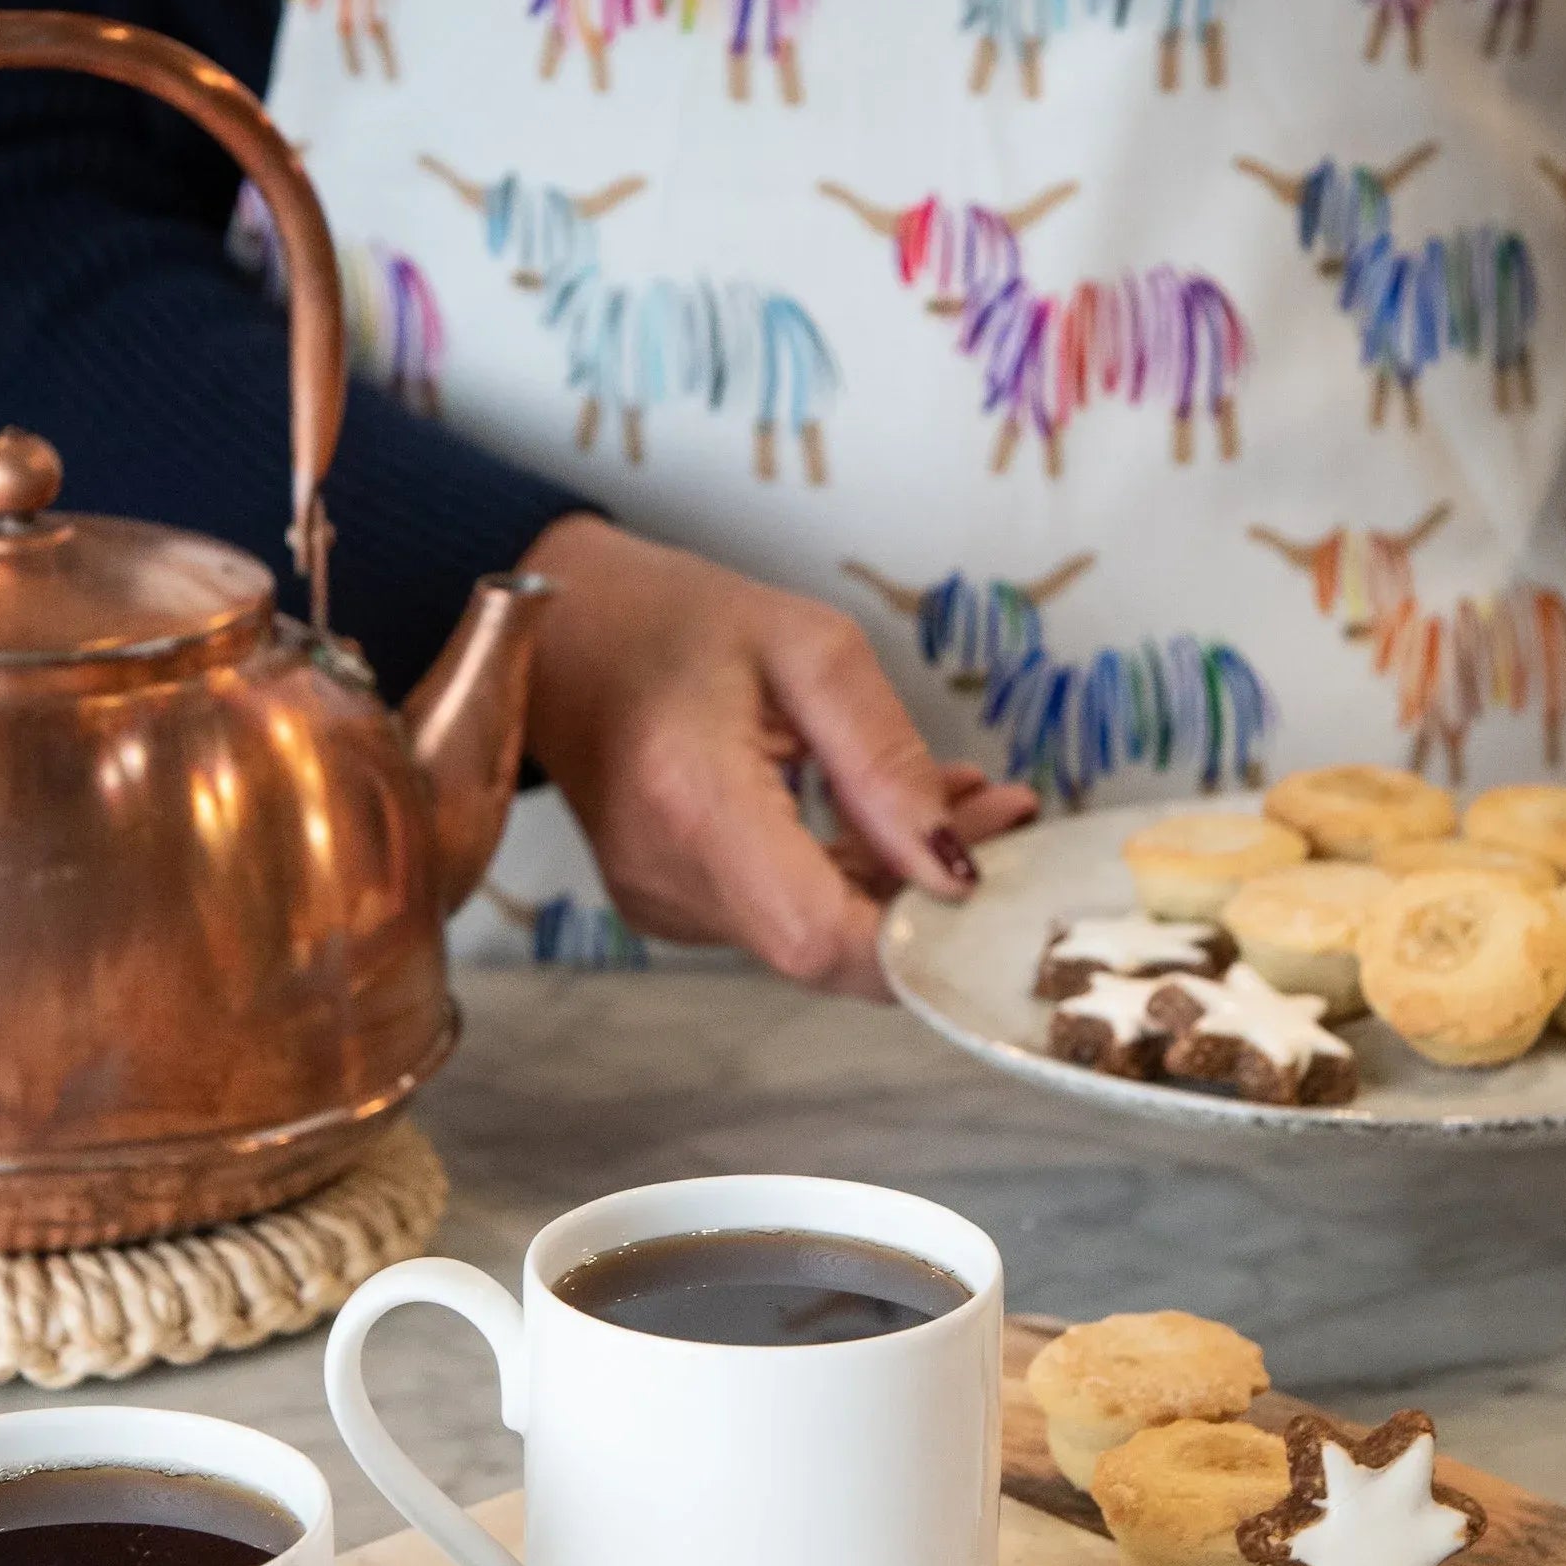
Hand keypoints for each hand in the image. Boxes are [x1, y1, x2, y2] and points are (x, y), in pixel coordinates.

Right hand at [515, 514, 1039, 995]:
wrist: (560, 633)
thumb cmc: (670, 619)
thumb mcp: (806, 647)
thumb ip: (886, 761)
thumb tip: (953, 868)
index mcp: (692, 802)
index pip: (820, 939)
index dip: (918, 939)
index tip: (992, 877)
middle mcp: (666, 877)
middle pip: (829, 945)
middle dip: (931, 899)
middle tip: (1005, 812)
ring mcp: (663, 904)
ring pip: (814, 938)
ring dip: (900, 884)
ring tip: (964, 799)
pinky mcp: (673, 907)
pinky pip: (783, 918)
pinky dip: (851, 879)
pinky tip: (892, 819)